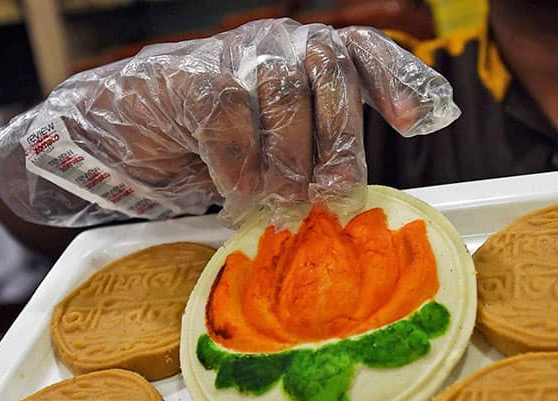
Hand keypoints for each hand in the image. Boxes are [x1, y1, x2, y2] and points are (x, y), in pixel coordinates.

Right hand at [0, 18, 459, 225]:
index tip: (414, 123)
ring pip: (282, 100)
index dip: (396, 81)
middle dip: (341, 136)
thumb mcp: (283, 142)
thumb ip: (319, 150)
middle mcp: (284, 41)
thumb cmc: (229, 138)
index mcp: (313, 55)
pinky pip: (232, 125)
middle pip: (330, 72)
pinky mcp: (198, 77)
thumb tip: (349, 193)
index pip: (364, 50)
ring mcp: (240, 53)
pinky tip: (240, 195)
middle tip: (340, 190)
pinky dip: (239, 169)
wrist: (143, 124)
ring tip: (286, 202)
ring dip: (288, 161)